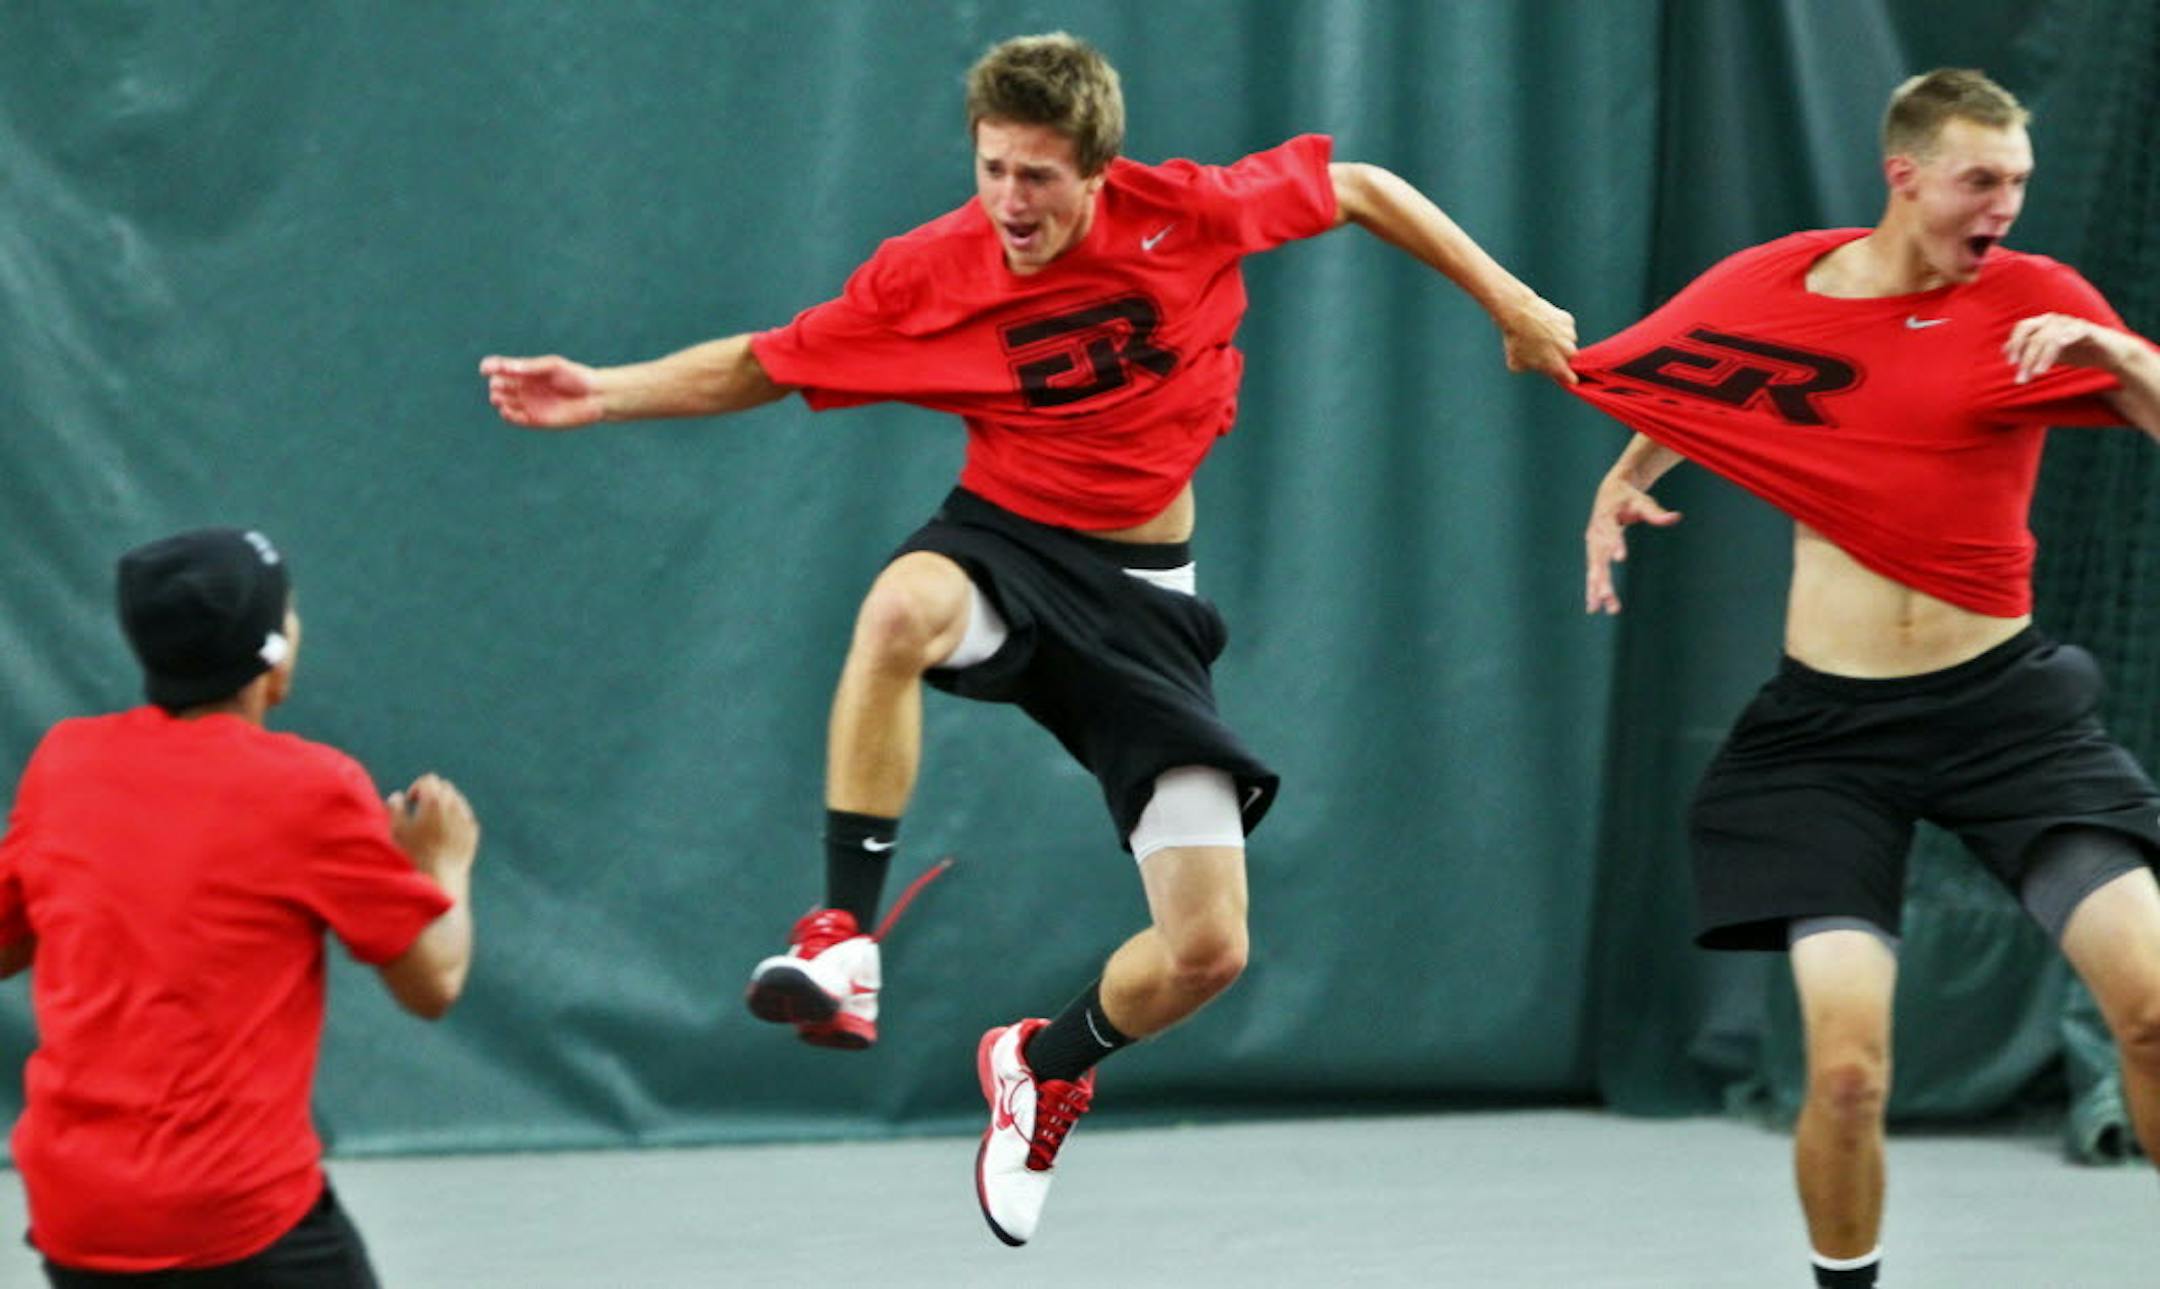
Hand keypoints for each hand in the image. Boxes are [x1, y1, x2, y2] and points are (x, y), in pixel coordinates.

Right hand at [388, 774, 479, 876]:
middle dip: (432, 794)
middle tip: (421, 810)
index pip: (428, 779)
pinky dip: (455, 818)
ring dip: (444, 805)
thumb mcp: (397, 829)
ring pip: (456, 799)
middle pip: (444, 786)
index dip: (417, 788)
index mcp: (434, 800)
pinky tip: (444, 833)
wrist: (440, 876)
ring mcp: (466, 817)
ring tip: (432, 822)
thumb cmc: (414, 853)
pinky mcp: (473, 830)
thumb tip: (398, 796)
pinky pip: (464, 815)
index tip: (411, 802)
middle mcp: (454, 804)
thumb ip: (395, 807)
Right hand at [480, 354, 605, 427]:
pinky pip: (514, 418)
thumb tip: (506, 367)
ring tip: (504, 398)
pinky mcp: (534, 419)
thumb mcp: (552, 367)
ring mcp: (528, 403)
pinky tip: (507, 410)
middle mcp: (523, 386)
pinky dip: (507, 415)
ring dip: (499, 400)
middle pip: (498, 385)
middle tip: (502, 386)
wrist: (594, 398)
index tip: (486, 369)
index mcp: (525, 370)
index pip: (499, 367)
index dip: (490, 367)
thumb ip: (530, 367)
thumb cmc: (575, 377)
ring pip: (502, 402)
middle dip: (497, 386)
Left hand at [1500, 294, 1579, 386]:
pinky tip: (1543, 323)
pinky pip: (1565, 327)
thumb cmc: (1515, 341)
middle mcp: (1569, 352)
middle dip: (1559, 356)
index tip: (1560, 374)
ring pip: (1568, 341)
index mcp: (1558, 367)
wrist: (1519, 313)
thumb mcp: (1516, 364)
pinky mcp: (1569, 321)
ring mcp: (1570, 335)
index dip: (1565, 377)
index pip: (1571, 380)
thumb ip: (1531, 367)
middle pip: (1568, 358)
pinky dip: (1557, 326)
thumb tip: (1533, 365)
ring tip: (1540, 334)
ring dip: (1558, 340)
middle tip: (1543, 349)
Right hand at [1585, 474, 1680, 613]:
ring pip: (1594, 569)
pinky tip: (1594, 607)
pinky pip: (1593, 573)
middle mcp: (1596, 533)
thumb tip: (1676, 517)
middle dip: (1602, 577)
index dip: (1615, 544)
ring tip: (1601, 608)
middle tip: (1607, 595)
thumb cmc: (1628, 497)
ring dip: (1597, 589)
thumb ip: (1656, 513)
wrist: (1609, 493)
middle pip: (1598, 557)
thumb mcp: (1643, 501)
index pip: (1611, 532)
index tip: (1621, 558)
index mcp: (1606, 517)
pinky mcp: (1594, 553)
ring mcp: (1593, 544)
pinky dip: (1592, 589)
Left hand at [2004, 313, 2132, 383]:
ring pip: (2051, 336)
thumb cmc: (2077, 351)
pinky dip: (2067, 337)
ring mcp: (2072, 323)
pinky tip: (2061, 346)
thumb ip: (2028, 351)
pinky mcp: (2089, 329)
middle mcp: (2056, 320)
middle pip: (2034, 334)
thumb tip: (2004, 350)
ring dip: (2042, 357)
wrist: (2109, 353)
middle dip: (2026, 357)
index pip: (2023, 328)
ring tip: (2038, 374)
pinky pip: (2076, 331)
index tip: (2010, 363)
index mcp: (2043, 324)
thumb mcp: (2048, 354)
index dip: (2015, 343)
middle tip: (2022, 378)